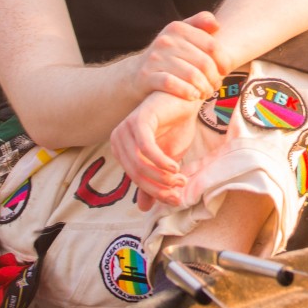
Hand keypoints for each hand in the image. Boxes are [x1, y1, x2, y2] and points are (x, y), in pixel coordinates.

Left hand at [109, 89, 201, 210]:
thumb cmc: (177, 125)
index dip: (155, 192)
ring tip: (180, 179)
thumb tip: (143, 208)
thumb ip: (154, 179)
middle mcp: (118, 139)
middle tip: (179, 191)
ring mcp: (126, 128)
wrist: (189, 99)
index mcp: (121, 149)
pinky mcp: (138, 120)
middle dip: (159, 187)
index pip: (135, 178)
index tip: (175, 199)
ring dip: (161, 176)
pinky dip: (160, 161)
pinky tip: (174, 167)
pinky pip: (145, 148)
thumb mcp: (166, 159)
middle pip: (135, 173)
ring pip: (139, 164)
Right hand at [136, 11, 225, 101]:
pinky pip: (172, 84)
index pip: (212, 45)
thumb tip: (216, 25)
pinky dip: (187, 92)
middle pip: (204, 62)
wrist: (136, 74)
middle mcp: (166, 40)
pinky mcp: (147, 75)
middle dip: (214, 78)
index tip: (224, 72)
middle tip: (216, 86)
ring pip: (191, 75)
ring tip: (206, 93)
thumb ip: (200, 23)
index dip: (223, 61)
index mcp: (178, 28)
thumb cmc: (168, 55)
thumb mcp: (181, 35)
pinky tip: (193, 97)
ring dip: (204, 88)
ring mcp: (155, 57)